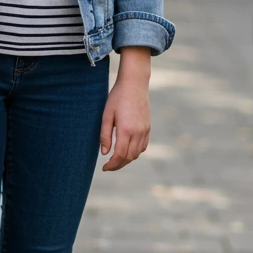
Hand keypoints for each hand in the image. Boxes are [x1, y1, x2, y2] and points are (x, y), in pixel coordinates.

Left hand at [100, 47, 150, 171]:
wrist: (134, 84)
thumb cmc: (117, 97)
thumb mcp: (106, 115)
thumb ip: (105, 135)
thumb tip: (104, 153)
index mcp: (126, 129)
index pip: (120, 155)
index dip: (112, 165)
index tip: (104, 167)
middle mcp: (138, 132)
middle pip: (129, 157)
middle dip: (119, 165)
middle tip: (109, 166)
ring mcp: (145, 130)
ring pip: (137, 153)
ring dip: (127, 159)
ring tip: (116, 159)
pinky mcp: (148, 127)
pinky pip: (143, 146)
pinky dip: (135, 152)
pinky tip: (127, 150)